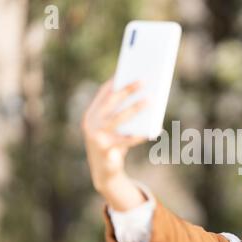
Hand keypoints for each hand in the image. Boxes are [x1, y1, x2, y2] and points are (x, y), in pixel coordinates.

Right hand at [81, 78, 147, 209]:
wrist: (104, 173)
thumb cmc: (114, 144)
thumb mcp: (114, 128)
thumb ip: (121, 113)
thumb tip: (144, 95)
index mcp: (91, 114)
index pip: (103, 93)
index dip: (117, 80)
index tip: (130, 69)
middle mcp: (90, 123)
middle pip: (111, 102)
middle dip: (128, 89)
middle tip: (144, 80)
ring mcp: (96, 137)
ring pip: (118, 119)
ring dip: (135, 108)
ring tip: (151, 100)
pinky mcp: (105, 150)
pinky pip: (125, 141)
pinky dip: (138, 135)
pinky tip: (151, 130)